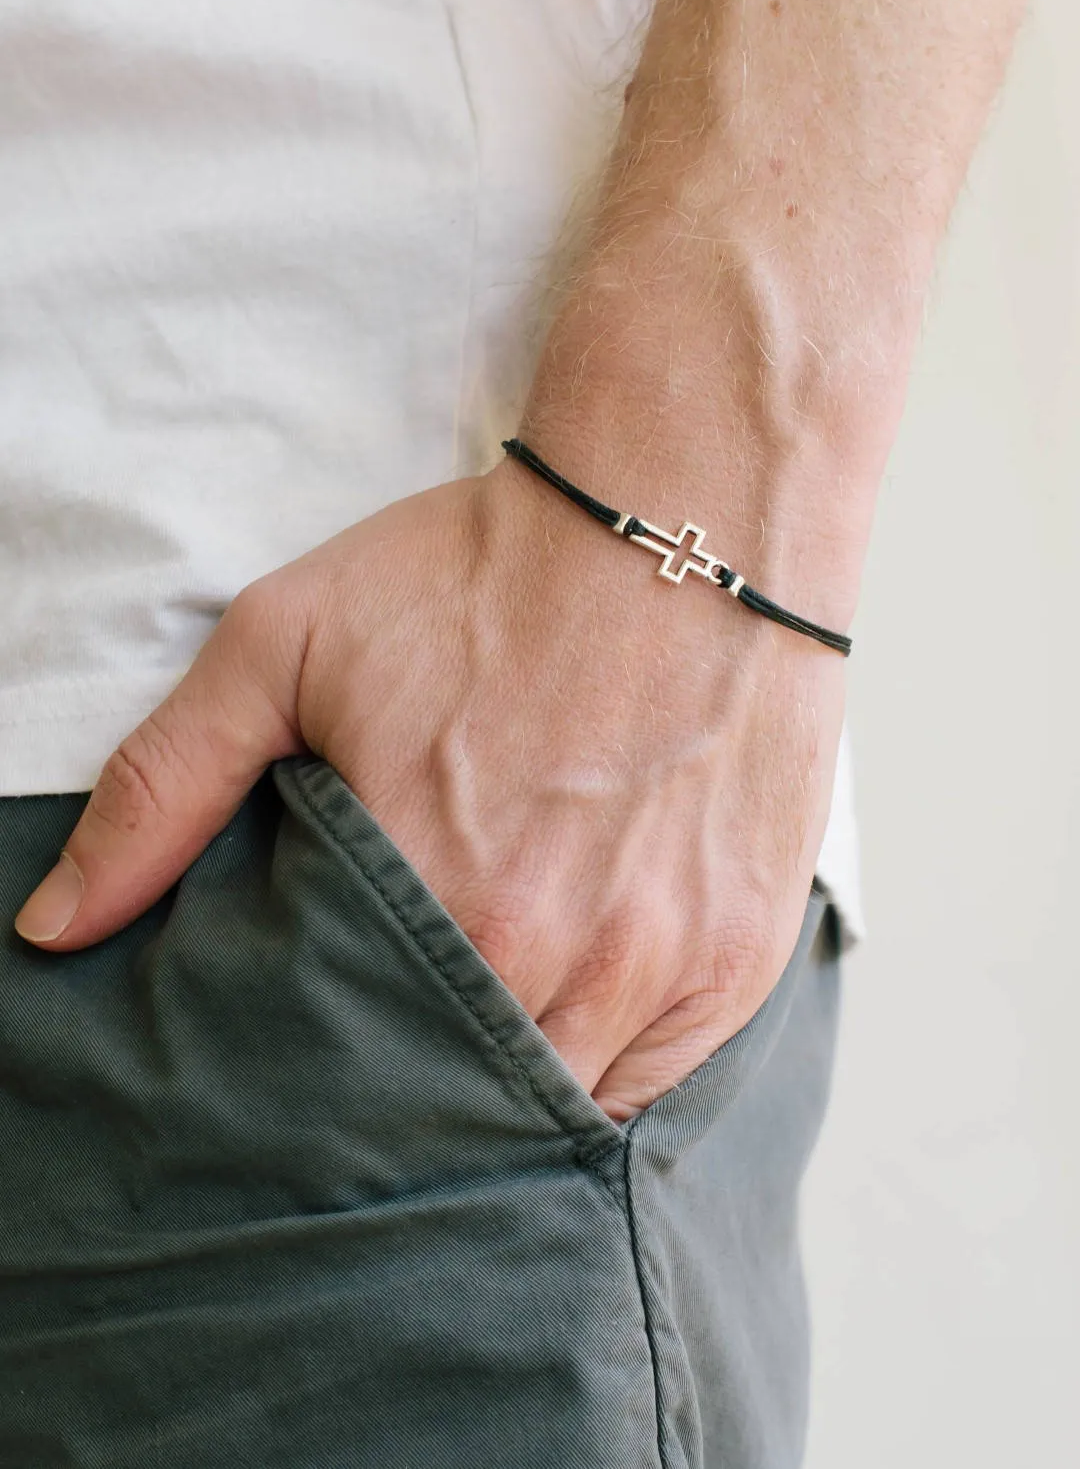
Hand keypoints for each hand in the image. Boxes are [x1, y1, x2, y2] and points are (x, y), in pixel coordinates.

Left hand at [14, 451, 847, 1119]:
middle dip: (409, 1094)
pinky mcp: (740, 952)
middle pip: (455, 1102)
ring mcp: (662, 961)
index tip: (306, 1059)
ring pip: (559, 1108)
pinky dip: (603, 1069)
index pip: (346, 1072)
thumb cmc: (486, 575)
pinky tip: (565, 1011)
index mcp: (434, 892)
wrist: (681, 520)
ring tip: (468, 1036)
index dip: (318, 1082)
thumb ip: (165, 787)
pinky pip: (658, 1079)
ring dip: (503, 1089)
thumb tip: (56, 923)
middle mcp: (555, 952)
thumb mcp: (288, 643)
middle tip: (384, 1047)